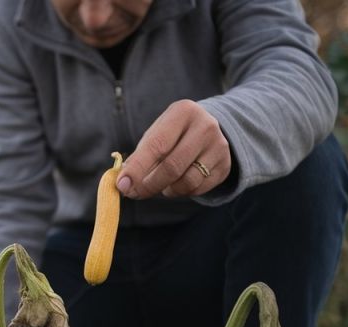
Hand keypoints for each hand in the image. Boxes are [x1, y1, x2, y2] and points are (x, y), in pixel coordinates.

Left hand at [116, 100, 231, 198]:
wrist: (207, 129)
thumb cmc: (172, 134)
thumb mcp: (156, 135)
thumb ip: (140, 156)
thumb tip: (124, 182)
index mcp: (183, 112)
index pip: (157, 145)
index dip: (137, 168)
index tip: (122, 185)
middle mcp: (205, 126)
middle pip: (172, 167)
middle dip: (149, 185)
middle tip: (134, 193)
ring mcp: (219, 146)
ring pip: (186, 182)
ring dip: (167, 190)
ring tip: (160, 184)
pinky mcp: (225, 165)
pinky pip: (198, 189)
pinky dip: (181, 192)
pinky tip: (177, 183)